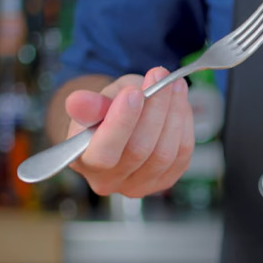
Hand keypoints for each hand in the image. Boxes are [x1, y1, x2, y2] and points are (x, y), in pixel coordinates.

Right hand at [64, 66, 194, 197]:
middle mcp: (110, 181)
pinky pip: (182, 155)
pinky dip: (184, 125)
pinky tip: (181, 104)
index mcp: (83, 162)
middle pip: (140, 150)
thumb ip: (89, 104)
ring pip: (164, 153)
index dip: (122, 122)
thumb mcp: (94, 101)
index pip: (104, 152)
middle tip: (160, 77)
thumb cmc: (104, 112)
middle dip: (154, 110)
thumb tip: (78, 101)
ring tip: (175, 85)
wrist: (120, 126)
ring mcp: (140, 185)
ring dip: (174, 114)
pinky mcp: (165, 180)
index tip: (135, 92)